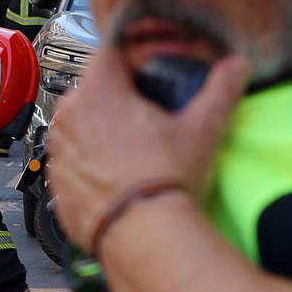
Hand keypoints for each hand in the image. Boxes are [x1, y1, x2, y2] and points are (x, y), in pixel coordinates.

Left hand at [46, 42, 248, 249]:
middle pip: (93, 90)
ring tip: (135, 152)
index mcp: (98, 91)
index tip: (149, 79)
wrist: (142, 237)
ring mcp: (58, 149)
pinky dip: (89, 163)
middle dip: (118, 98)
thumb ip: (220, 91)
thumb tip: (237, 66)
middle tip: (149, 120)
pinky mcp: (55, 181)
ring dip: (101, 130)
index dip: (132, 63)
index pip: (109, 54)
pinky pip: (72, 160)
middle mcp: (68, 116)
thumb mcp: (201, 130)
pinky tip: (118, 176)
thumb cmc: (165, 180)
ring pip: (80, 125)